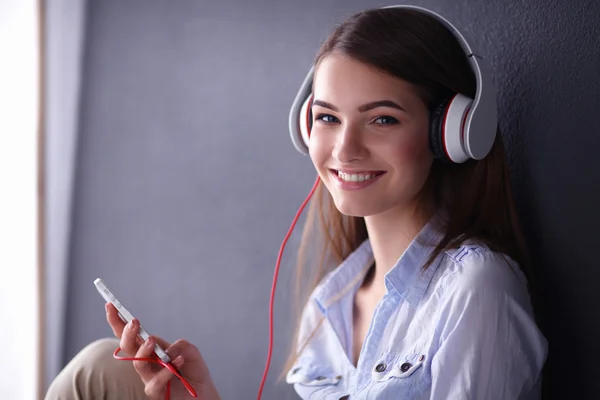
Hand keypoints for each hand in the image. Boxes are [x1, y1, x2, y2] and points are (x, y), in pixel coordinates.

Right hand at [105, 302, 220, 399]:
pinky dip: (167, 370)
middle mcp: (146, 362)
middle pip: (128, 347)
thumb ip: (179, 344)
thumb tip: (166, 350)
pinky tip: (178, 361)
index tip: (110, 304)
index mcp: (150, 348)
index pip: (130, 334)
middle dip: (127, 333)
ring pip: (138, 363)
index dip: (118, 321)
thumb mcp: (190, 350)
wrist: (203, 395)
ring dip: (143, 349)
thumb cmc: (193, 371)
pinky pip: (155, 381)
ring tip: (152, 340)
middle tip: (134, 323)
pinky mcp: (156, 392)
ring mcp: (148, 377)